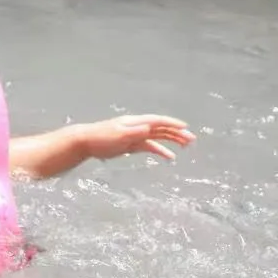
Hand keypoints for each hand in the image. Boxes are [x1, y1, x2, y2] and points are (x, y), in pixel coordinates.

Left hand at [81, 115, 195, 160]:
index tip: (185, 127)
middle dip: (176, 133)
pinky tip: (170, 157)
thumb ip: (134, 132)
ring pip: (157, 137)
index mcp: (135, 122)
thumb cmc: (101, 137)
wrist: (86, 142)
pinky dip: (160, 150)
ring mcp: (135, 135)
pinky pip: (150, 146)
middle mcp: (138, 127)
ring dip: (172, 140)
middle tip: (191, 139)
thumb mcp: (118, 135)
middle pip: (161, 128)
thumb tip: (149, 127)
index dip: (171, 123)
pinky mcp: (131, 145)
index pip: (157, 121)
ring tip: (186, 145)